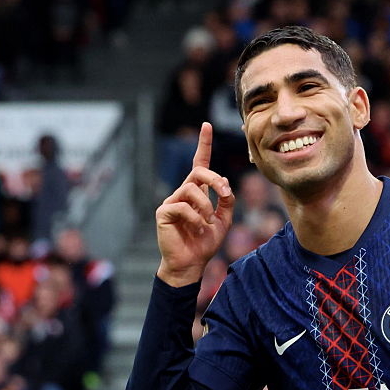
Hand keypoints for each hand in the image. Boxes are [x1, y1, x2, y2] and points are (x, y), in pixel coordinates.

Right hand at [156, 122, 234, 286]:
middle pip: (198, 171)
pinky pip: (182, 206)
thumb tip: (225, 181)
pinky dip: (195, 217)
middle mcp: (183, 192)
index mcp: (197, 192)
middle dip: (215, 179)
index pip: (199, 163)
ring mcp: (172, 201)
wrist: (190, 263)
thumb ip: (226, 201)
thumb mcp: (223, 220)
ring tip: (207, 222)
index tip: (207, 125)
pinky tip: (197, 228)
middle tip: (225, 193)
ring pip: (192, 188)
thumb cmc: (204, 242)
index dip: (203, 144)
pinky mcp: (163, 212)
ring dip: (206, 205)